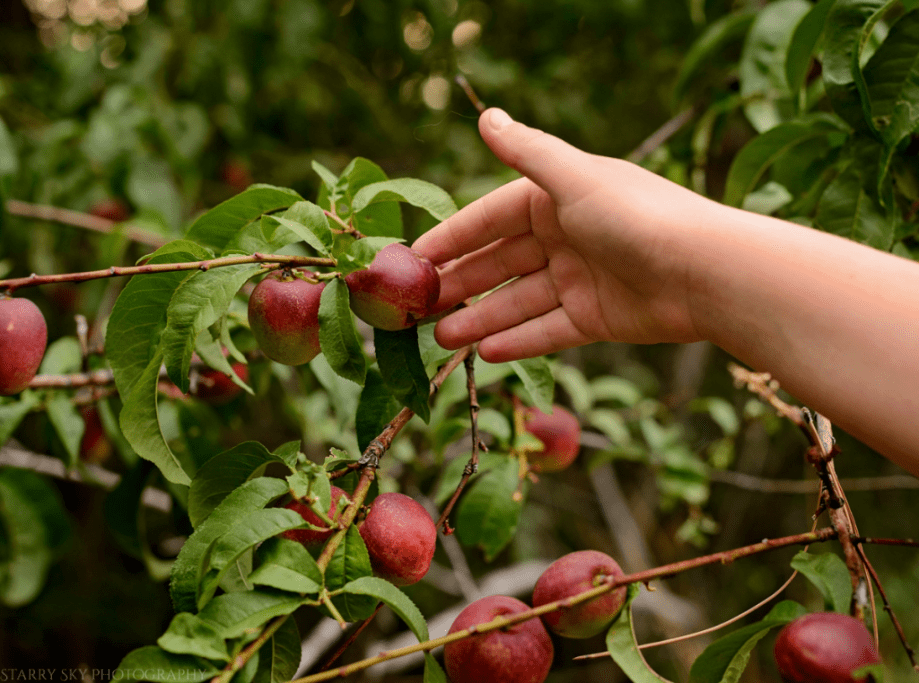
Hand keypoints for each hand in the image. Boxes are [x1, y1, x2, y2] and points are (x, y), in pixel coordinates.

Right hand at [412, 108, 719, 361]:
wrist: (704, 272)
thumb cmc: (636, 216)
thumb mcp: (573, 178)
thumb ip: (526, 152)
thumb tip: (486, 116)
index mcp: (556, 199)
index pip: (491, 219)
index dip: (453, 238)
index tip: (414, 261)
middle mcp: (565, 237)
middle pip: (500, 264)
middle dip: (460, 286)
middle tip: (419, 311)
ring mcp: (580, 280)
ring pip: (518, 302)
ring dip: (481, 320)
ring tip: (442, 340)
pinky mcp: (597, 318)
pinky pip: (548, 330)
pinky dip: (519, 341)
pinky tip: (486, 353)